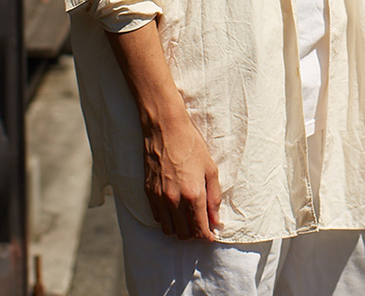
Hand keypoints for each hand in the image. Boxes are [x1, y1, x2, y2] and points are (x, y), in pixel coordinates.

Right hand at [142, 110, 222, 240]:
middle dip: (194, 235)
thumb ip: (214, 197)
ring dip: (179, 230)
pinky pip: (157, 217)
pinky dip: (166, 219)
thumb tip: (216, 220)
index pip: (199, 230)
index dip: (207, 236)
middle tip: (200, 226)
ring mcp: (159, 197)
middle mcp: (173, 200)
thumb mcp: (210, 169)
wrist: (165, 128)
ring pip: (168, 230)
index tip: (210, 235)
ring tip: (187, 220)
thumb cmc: (191, 145)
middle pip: (183, 235)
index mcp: (192, 195)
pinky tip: (174, 209)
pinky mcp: (148, 192)